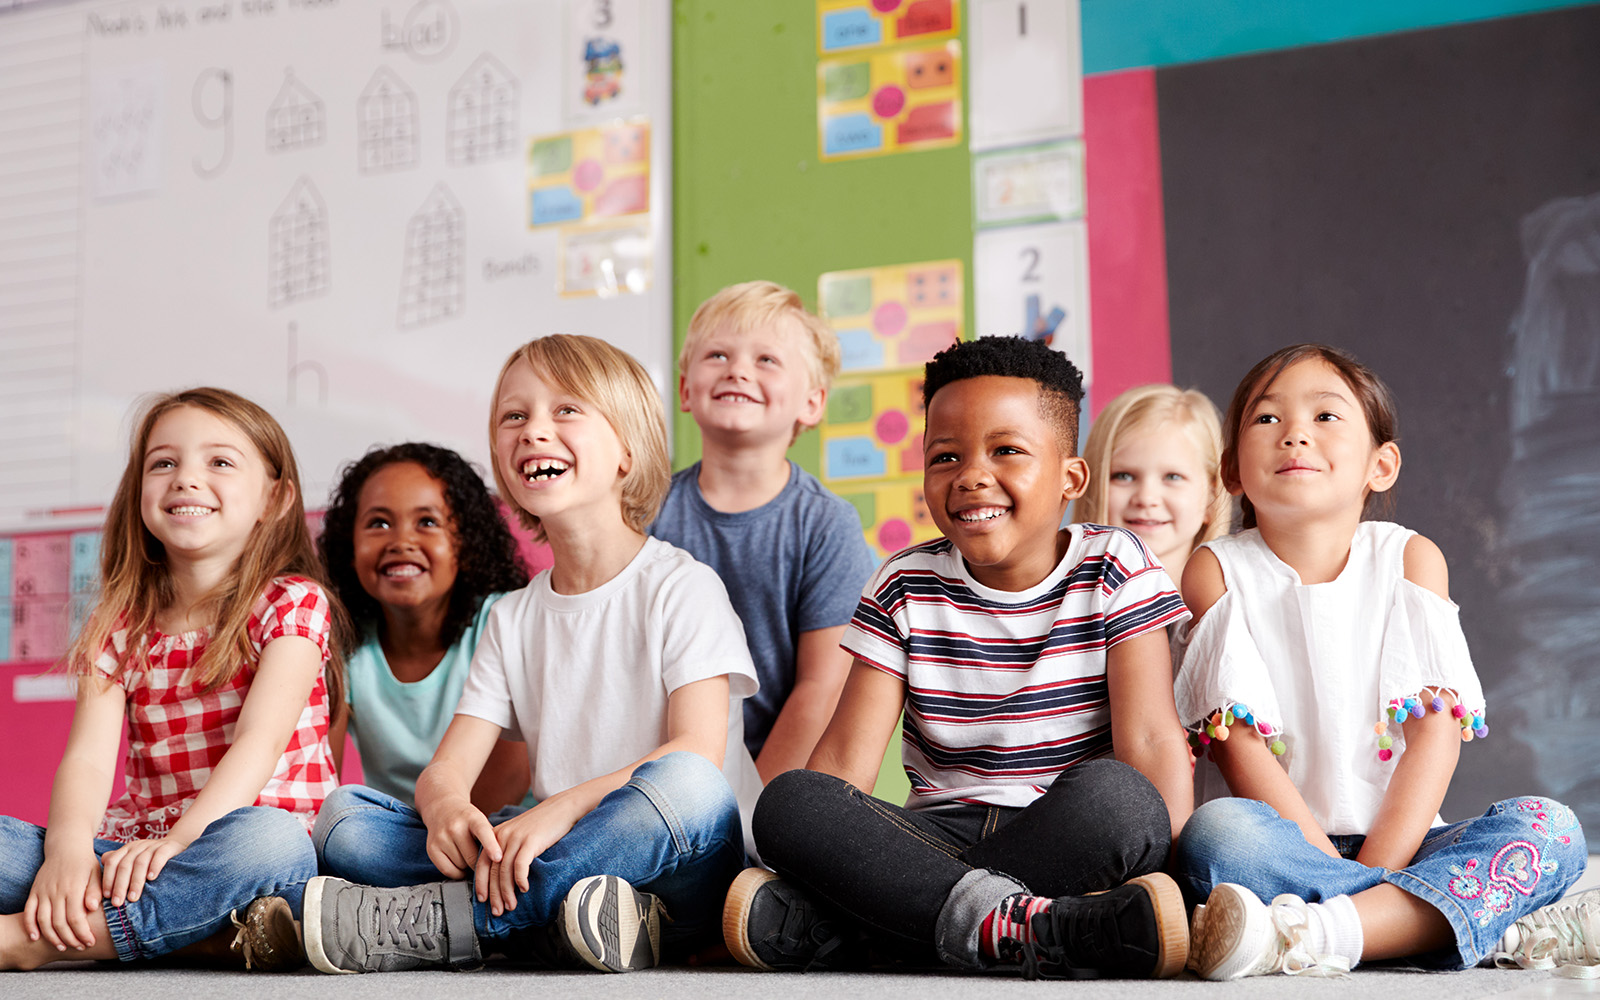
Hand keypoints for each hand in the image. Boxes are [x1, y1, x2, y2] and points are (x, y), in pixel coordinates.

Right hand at [24, 848, 102, 951]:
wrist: (66, 847)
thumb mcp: (96, 873)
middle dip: (70, 939)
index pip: (76, 917)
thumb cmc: (85, 862)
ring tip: (62, 947)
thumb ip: (95, 891)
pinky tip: (35, 937)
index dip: (82, 933)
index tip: (90, 942)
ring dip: (51, 937)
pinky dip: (29, 926)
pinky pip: (28, 912)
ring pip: (43, 920)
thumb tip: (93, 908)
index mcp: (74, 887)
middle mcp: (56, 891)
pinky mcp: (34, 892)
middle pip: (59, 923)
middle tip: (79, 947)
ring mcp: (43, 892)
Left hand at [99, 835, 190, 905]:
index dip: (108, 879)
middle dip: (119, 886)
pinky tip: (151, 878)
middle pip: (124, 865)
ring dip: (135, 882)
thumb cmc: (149, 859)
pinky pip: (159, 856)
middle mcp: (137, 846)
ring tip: (133, 898)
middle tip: (117, 903)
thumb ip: (116, 865)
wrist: (175, 844)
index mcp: (126, 849)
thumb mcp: (131, 860)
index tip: (107, 897)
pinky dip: (154, 867)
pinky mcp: (167, 847)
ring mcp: (152, 846)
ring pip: (140, 863)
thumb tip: (98, 879)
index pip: (112, 862)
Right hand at [424, 799, 499, 880]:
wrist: (442, 808)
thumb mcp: (482, 821)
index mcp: (472, 817)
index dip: (491, 846)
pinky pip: (448, 871)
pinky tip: (459, 862)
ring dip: (467, 866)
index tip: (498, 858)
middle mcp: (455, 826)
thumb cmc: (468, 819)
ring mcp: (441, 838)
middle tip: (481, 857)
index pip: (483, 832)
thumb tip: (499, 862)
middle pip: (472, 858)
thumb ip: (492, 838)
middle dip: (479, 862)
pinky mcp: (432, 849)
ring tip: (466, 853)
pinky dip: (457, 872)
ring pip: (461, 866)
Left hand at [477, 802, 575, 916]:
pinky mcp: (530, 840)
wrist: (560, 808)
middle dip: (494, 894)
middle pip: (493, 871)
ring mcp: (516, 838)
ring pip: (505, 871)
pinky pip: (520, 865)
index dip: (481, 884)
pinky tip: (524, 889)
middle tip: (498, 911)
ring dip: (507, 892)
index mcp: (495, 836)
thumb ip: (506, 851)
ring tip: (511, 905)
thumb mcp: (518, 835)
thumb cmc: (540, 826)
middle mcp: (502, 836)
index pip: (482, 864)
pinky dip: (520, 879)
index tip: (483, 901)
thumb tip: (501, 879)